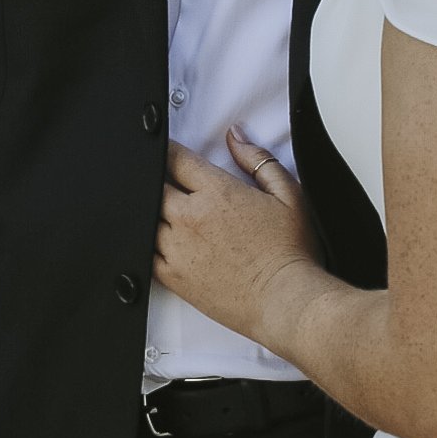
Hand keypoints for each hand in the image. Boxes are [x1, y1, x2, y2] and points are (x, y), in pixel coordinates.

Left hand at [154, 132, 316, 342]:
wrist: (285, 300)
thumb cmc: (291, 253)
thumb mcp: (288, 195)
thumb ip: (258, 160)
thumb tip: (235, 137)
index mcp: (217, 192)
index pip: (176, 158)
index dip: (168, 150)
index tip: (169, 152)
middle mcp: (190, 217)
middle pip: (154, 187)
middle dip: (157, 180)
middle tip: (166, 183)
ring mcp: (177, 249)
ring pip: (146, 220)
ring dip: (152, 213)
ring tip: (163, 214)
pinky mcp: (174, 277)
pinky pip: (145, 255)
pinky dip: (146, 245)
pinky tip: (157, 243)